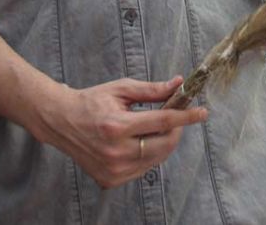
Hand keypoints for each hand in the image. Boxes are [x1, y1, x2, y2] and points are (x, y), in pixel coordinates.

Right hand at [40, 76, 206, 187]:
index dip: (186, 117)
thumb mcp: (121, 89)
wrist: (62, 122)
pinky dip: (149, 155)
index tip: (203, 112)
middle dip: (177, 130)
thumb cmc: (92, 101)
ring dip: (164, 142)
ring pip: (156, 159)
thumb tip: (178, 85)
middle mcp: (116, 152)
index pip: (163, 122)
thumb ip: (152, 90)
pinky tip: (139, 141)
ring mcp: (113, 170)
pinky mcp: (111, 180)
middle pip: (164, 145)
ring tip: (153, 127)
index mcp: (117, 126)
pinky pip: (143, 169)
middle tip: (177, 116)